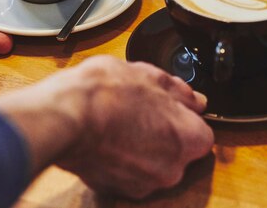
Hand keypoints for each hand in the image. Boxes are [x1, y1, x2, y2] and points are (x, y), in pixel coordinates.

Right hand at [0, 56, 213, 198]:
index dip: (184, 119)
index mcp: (188, 139)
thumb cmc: (106, 93)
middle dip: (162, 134)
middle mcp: (171, 169)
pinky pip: (126, 173)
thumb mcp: (148, 75)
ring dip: (140, 147)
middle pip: (177, 152)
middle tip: (140, 110)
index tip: (169, 109)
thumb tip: (194, 100)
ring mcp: (143, 184)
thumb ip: (179, 92)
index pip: (202, 134)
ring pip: (150, 164)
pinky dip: (119, 159)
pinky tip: (104, 137)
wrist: (65, 117)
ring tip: (118, 121)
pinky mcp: (115, 190)